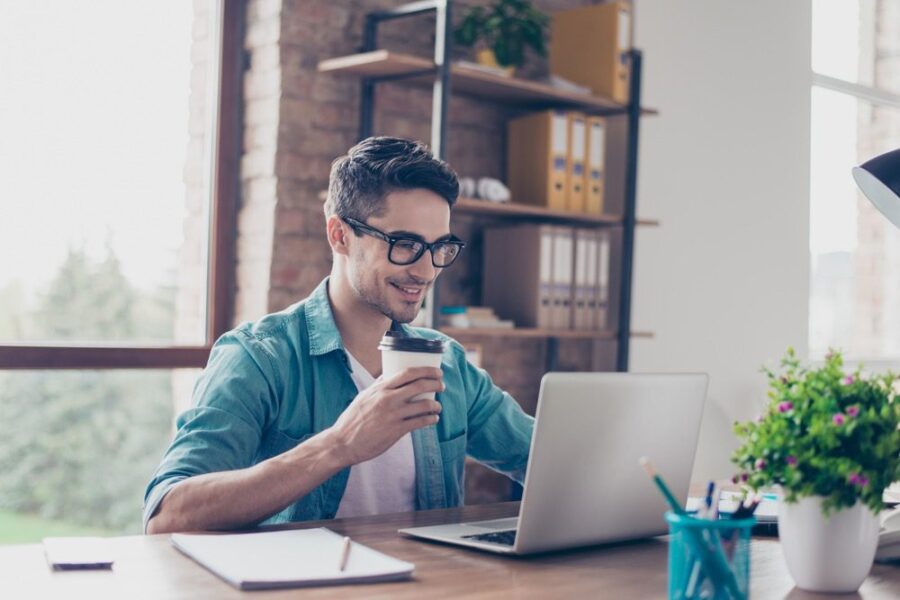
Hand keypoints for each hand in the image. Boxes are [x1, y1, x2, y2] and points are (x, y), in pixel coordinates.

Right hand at [327, 367, 442, 465]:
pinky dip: (431, 419)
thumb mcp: (363, 396)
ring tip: (437, 406)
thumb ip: (377, 386)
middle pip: (420, 386)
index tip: (436, 371)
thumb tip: (387, 375)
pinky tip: (433, 419)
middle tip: (441, 385)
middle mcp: (388, 399)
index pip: (408, 373)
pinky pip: (420, 422)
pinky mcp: (396, 431)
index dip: (426, 370)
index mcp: (380, 389)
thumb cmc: (352, 419)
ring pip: (424, 405)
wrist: (343, 443)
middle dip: (435, 383)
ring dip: (435, 405)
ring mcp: (393, 415)